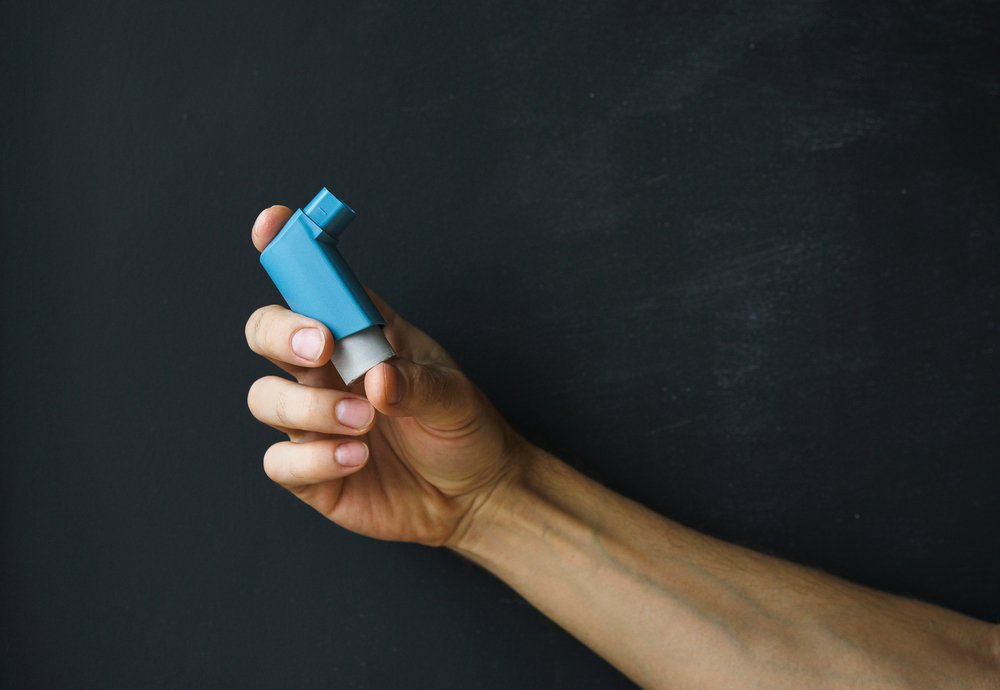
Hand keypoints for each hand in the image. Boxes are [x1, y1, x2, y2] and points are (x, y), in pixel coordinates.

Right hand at [246, 206, 524, 545]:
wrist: (474, 495)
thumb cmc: (464, 430)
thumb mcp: (454, 395)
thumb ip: (416, 382)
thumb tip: (377, 379)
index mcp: (362, 334)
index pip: (316, 283)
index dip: (288, 249)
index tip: (273, 224)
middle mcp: (328, 371)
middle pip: (267, 332)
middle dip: (281, 332)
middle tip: (323, 347)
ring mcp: (313, 421)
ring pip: (265, 398)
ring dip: (310, 407)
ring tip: (366, 421)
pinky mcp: (310, 470)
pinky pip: (279, 461)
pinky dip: (314, 458)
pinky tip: (356, 459)